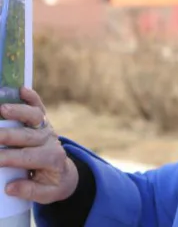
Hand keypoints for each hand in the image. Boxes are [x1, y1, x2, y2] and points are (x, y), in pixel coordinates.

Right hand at [0, 87, 77, 203]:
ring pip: (34, 117)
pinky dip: (31, 97)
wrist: (65, 173)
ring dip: (18, 112)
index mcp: (51, 160)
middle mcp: (50, 141)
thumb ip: (30, 191)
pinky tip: (21, 89)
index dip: (7, 158)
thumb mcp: (47, 194)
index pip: (26, 157)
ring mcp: (47, 128)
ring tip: (2, 109)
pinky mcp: (43, 120)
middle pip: (27, 136)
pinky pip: (39, 106)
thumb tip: (10, 187)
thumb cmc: (51, 183)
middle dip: (6, 135)